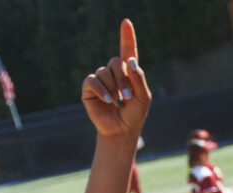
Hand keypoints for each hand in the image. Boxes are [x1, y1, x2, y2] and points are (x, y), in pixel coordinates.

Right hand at [80, 20, 150, 138]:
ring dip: (113, 88)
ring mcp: (100, 79)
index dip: (126, 36)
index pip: (127, 50)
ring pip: (104, 72)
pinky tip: (108, 101)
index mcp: (128, 72)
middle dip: (123, 80)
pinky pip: (92, 80)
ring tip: (118, 102)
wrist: (121, 130)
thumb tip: (129, 60)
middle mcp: (113, 73)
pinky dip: (101, 90)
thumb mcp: (142, 97)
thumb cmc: (134, 114)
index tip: (126, 22)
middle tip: (128, 97)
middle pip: (115, 62)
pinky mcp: (89, 88)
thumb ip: (138, 78)